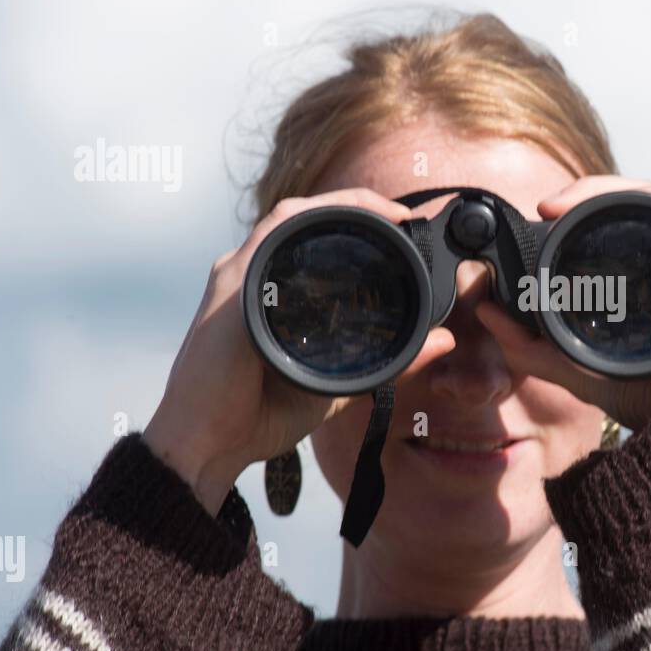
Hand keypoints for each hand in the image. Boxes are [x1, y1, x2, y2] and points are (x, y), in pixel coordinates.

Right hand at [142, 188, 455, 515]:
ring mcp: (237, 278)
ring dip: (340, 206)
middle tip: (405, 216)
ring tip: (385, 212)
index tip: (406, 226)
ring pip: (289, 216)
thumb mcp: (340, 385)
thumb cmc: (259, 414)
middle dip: (359, 205)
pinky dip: (308, 224)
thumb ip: (391, 363)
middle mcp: (252, 274)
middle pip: (306, 217)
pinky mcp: (230, 290)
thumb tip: (444, 343)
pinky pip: (268, 238)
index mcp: (272, 291)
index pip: (317, 238)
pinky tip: (341, 223)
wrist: (207, 444)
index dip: (361, 221)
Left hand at [475, 176, 650, 431]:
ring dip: (601, 191)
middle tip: (546, 207)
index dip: (571, 212)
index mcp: (638, 279)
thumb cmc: (645, 394)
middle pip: (623, 206)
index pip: (604, 228)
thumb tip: (485, 313)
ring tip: (563, 205)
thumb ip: (526, 346)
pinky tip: (605, 207)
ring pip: (646, 198)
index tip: (537, 215)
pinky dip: (636, 199)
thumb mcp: (571, 368)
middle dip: (582, 195)